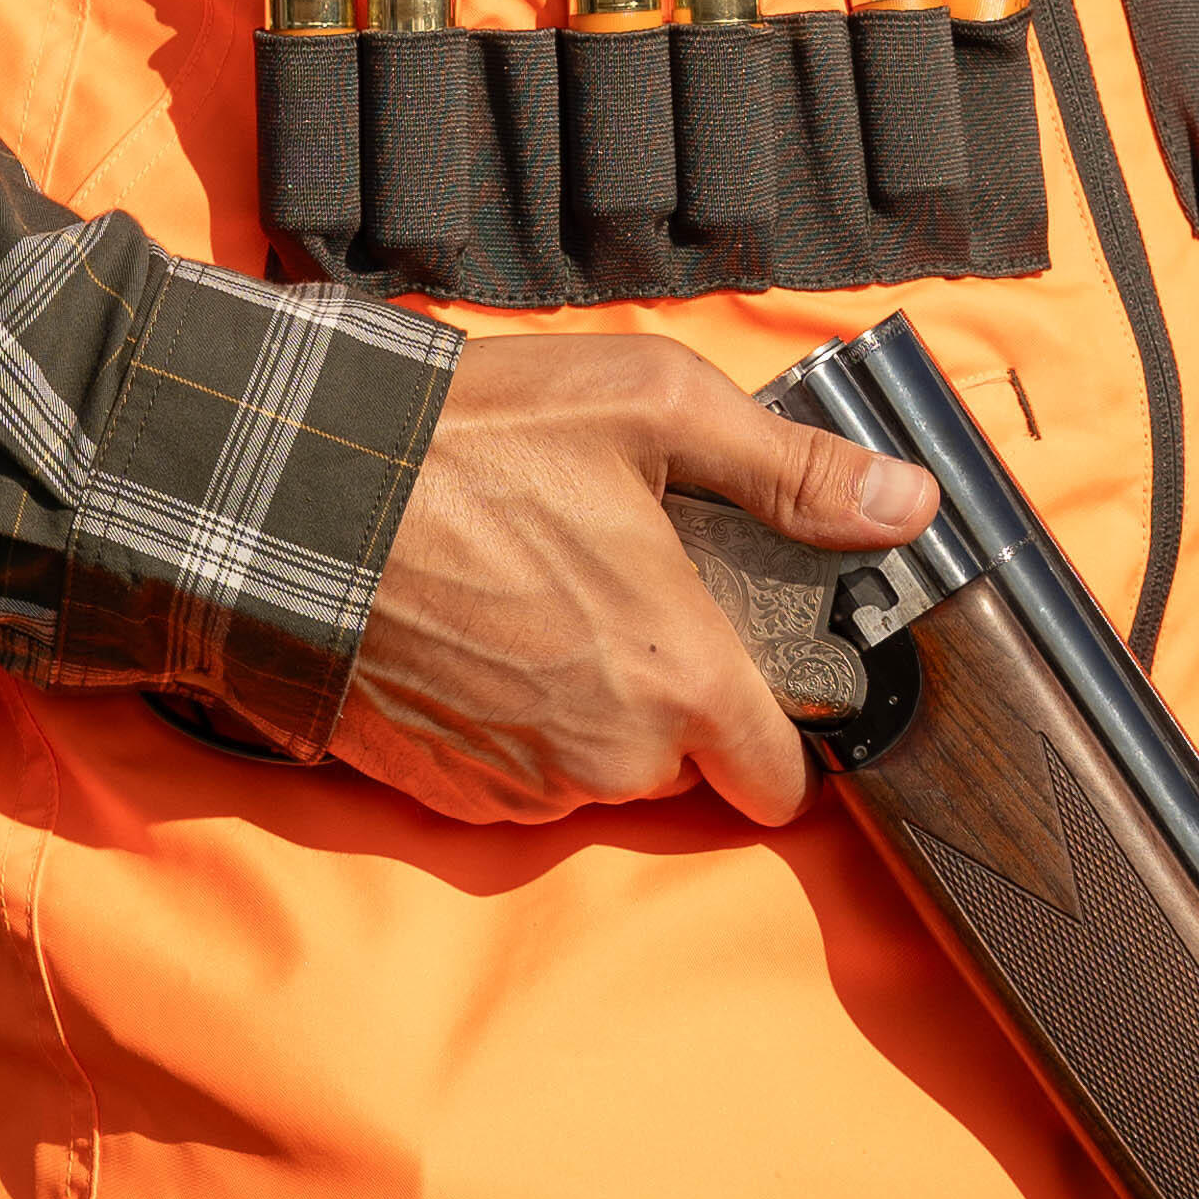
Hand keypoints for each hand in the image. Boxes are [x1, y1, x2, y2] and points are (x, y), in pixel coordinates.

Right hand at [329, 339, 933, 832]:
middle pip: (686, 766)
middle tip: (621, 591)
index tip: (756, 671)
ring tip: (537, 600)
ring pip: (601, 771)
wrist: (289, 498)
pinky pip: (519, 775)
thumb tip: (909, 503)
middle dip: (671, 695)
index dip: (780, 728)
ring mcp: (521, 782)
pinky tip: (479, 637)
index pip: (781, 781)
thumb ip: (792, 471)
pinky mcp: (447, 790)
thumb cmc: (467, 444)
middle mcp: (610, 757)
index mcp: (681, 678)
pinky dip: (513, 722)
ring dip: (590, 708)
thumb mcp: (651, 408)